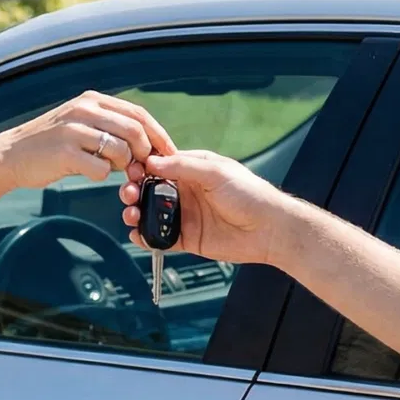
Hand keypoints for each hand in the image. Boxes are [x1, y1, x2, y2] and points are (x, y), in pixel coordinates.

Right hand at [5, 92, 175, 190]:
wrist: (9, 156)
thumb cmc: (49, 146)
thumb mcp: (79, 125)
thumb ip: (109, 129)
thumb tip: (146, 147)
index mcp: (92, 100)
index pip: (138, 114)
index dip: (159, 135)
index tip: (169, 154)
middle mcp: (84, 109)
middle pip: (135, 130)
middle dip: (147, 153)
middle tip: (144, 170)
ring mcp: (74, 130)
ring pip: (122, 149)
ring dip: (125, 166)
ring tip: (116, 173)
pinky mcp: (65, 152)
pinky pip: (101, 169)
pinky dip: (102, 175)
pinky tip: (90, 173)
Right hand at [120, 149, 292, 266]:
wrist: (270, 230)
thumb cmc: (250, 194)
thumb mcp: (215, 172)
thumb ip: (182, 166)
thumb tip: (152, 161)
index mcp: (192, 170)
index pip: (159, 165)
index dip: (141, 167)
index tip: (130, 171)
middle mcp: (186, 191)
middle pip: (150, 190)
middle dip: (134, 191)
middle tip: (129, 195)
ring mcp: (186, 215)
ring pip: (151, 213)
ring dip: (136, 213)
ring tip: (132, 215)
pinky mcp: (187, 238)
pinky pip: (160, 237)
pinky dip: (146, 237)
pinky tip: (138, 234)